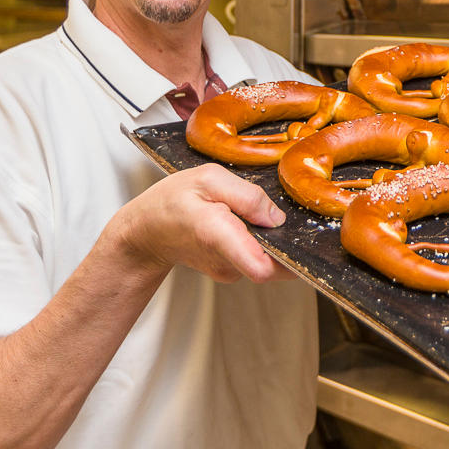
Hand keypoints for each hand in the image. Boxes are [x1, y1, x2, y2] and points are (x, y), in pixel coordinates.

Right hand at [110, 164, 289, 283]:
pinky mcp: (231, 271)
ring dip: (267, 236)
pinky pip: (255, 256)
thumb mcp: (207, 178)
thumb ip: (246, 194)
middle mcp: (227, 262)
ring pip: (265, 256)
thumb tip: (276, 217)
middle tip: (276, 212)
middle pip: (274, 263)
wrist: (145, 231)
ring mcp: (229, 271)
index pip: (262, 267)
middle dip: (284, 239)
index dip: (290, 259)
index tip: (303, 242)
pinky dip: (256, 239)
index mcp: (219, 235)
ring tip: (248, 212)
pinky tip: (240, 222)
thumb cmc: (171, 201)